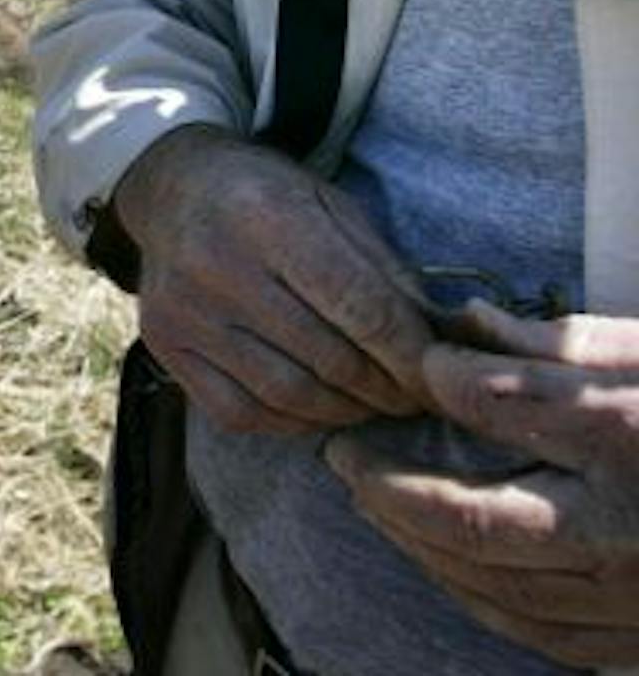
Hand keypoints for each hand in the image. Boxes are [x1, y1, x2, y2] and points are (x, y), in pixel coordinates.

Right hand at [113, 125, 432, 432]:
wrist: (175, 189)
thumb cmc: (267, 196)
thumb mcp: (332, 205)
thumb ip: (385, 271)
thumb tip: (439, 341)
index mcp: (267, 217)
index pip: (360, 308)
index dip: (412, 354)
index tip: (441, 377)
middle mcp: (216, 266)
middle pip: (328, 358)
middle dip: (386, 389)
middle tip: (414, 398)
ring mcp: (183, 310)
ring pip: (286, 394)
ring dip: (345, 411)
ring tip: (371, 403)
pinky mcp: (163, 344)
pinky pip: (238, 411)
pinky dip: (290, 422)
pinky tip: (315, 407)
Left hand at [327, 305, 638, 668]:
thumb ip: (565, 341)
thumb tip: (466, 322)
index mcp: (631, 434)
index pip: (498, 400)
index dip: (441, 375)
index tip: (419, 360)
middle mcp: (627, 527)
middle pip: (468, 518)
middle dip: (387, 483)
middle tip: (341, 451)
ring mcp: (634, 596)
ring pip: (489, 583)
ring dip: (415, 542)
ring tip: (372, 499)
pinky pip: (536, 629)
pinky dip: (474, 592)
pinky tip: (441, 559)